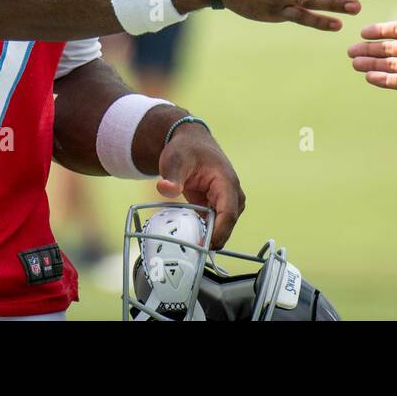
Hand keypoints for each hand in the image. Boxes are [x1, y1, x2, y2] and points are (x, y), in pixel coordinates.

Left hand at [156, 124, 244, 248]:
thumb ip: (172, 176)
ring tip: (191, 247)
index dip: (219, 231)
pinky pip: (217, 222)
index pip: (229, 212)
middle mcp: (231, 192)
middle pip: (229, 222)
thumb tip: (165, 188)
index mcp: (226, 181)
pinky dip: (206, 231)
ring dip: (212, 236)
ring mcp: (226, 199)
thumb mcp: (175, 160)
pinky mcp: (218, 204)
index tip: (203, 246)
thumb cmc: (186, 149)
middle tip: (194, 252)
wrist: (189, 142)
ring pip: (225, 224)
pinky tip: (192, 239)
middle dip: (215, 238)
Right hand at [347, 0, 396, 93]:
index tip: (362, 32)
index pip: (396, 31)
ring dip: (372, 65)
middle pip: (389, 50)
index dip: (379, 32)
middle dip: (369, 50)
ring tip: (354, 63)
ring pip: (391, 65)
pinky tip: (368, 77)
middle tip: (350, 51)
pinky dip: (383, 79)